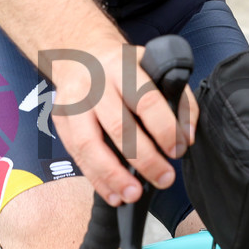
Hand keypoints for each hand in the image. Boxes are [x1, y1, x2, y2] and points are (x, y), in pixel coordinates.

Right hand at [49, 44, 197, 206]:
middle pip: (119, 126)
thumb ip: (177, 98)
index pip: (146, 99)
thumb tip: (187, 137)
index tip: (178, 150)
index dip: (164, 128)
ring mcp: (73, 103)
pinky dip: (96, 179)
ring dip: (114, 175)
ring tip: (134, 195)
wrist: (79, 54)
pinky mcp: (60, 121)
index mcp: (122, 66)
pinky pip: (77, 156)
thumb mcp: (153, 66)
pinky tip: (114, 194)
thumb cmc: (123, 67)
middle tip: (165, 178)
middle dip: (144, 159)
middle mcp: (94, 84)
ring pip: (90, 145)